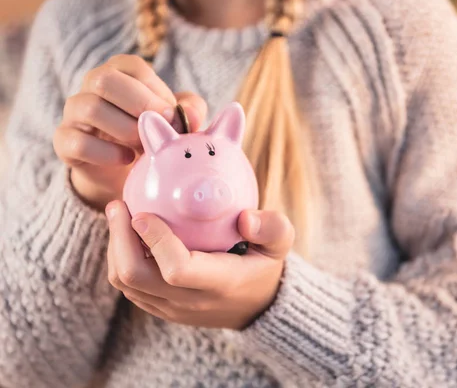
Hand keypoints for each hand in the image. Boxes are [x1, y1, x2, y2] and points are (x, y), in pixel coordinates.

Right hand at [53, 54, 206, 209]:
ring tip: (143, 147)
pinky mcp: (64, 141)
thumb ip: (191, 111)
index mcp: (120, 71)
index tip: (171, 115)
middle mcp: (92, 85)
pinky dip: (107, 153)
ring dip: (125, 130)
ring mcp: (74, 112)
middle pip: (104, 80)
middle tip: (159, 128)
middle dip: (139, 105)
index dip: (156, 91)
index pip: (133, 67)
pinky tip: (126, 159)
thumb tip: (191, 116)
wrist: (126, 171)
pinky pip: (78, 142)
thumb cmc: (154, 134)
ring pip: (90, 108)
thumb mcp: (178, 120)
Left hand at [105, 200, 294, 329]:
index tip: (143, 212)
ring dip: (116, 249)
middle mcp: (191, 301)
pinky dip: (121, 260)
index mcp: (220, 283)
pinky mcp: (161, 309)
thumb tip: (245, 217)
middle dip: (119, 239)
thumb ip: (272, 228)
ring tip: (119, 215)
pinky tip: (129, 234)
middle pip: (137, 278)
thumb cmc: (265, 266)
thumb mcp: (280, 243)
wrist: (256, 307)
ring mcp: (172, 309)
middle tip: (118, 206)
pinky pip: (130, 288)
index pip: (178, 269)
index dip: (155, 241)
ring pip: (126, 284)